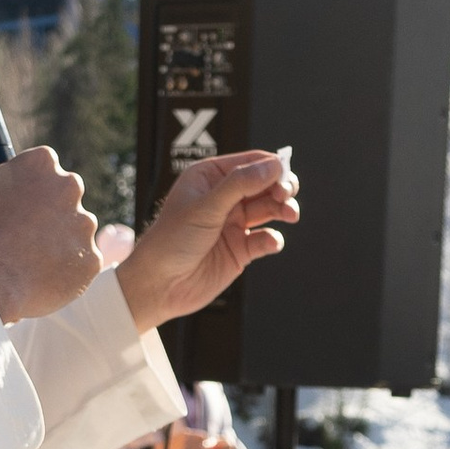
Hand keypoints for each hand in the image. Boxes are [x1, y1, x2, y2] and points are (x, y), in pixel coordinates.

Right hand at [0, 150, 100, 320]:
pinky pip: (81, 263)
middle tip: (23, 232)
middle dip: (48, 210)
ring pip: (75, 230)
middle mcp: (70, 188)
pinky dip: (66, 270)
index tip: (18, 200)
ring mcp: (84, 226)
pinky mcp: (91, 260)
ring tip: (30, 258)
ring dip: (59, 240)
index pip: (42, 166)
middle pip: (64, 195)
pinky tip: (42, 276)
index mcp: (41, 163)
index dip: (28, 183)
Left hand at [116, 152, 300, 335]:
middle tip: (287, 194)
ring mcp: (233, 224)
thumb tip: (272, 167)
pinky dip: (272, 239)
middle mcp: (224, 198)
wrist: (160, 285)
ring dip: (283, 210)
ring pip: (269, 209)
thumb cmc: (170, 242)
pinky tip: (270, 242)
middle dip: (280, 188)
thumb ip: (240, 185)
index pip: (249, 163)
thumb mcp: (205, 207)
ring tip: (290, 214)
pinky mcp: (241, 250)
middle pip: (264, 185)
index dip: (270, 166)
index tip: (284, 174)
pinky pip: (265, 239)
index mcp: (210, 178)